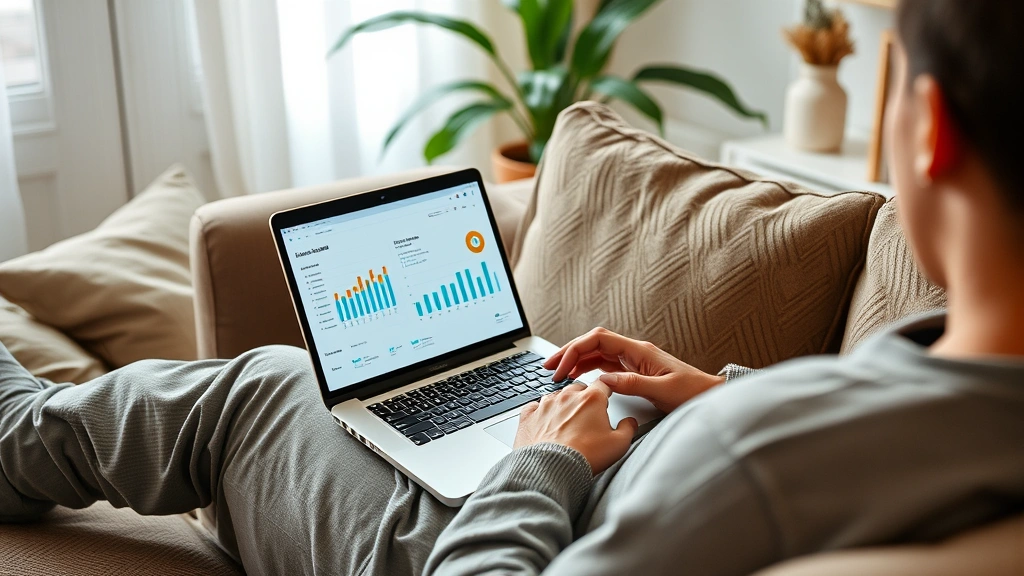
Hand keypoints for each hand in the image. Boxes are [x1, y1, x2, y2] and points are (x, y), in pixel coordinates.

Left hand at [514, 381, 636, 474]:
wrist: (551, 468)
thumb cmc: (584, 456)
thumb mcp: (618, 445)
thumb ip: (628, 429)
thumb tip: (630, 423)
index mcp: (591, 399)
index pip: (603, 384)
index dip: (607, 390)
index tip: (607, 396)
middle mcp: (567, 396)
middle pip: (578, 389)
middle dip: (584, 398)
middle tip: (588, 416)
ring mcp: (546, 404)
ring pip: (556, 396)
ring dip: (562, 405)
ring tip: (567, 423)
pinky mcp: (529, 416)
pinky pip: (534, 407)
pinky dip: (540, 412)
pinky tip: (545, 423)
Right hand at [544, 327, 723, 413]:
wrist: (711, 397)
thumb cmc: (693, 393)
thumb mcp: (663, 391)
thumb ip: (632, 384)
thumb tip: (603, 379)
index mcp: (639, 350)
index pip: (599, 340)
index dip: (576, 349)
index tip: (562, 366)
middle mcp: (634, 352)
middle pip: (593, 344)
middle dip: (569, 353)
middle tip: (549, 367)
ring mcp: (634, 361)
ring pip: (597, 354)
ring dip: (576, 361)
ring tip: (558, 373)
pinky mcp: (635, 371)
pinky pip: (605, 365)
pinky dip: (588, 370)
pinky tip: (578, 378)